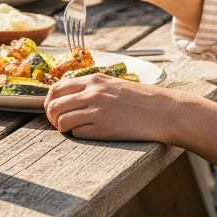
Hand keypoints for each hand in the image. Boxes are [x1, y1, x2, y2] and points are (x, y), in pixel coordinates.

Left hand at [44, 74, 185, 143]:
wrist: (166, 111)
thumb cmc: (141, 100)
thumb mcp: (113, 85)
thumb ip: (92, 87)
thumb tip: (69, 97)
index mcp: (94, 80)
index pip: (57, 88)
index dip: (50, 101)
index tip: (53, 109)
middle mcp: (92, 93)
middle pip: (54, 105)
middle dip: (51, 117)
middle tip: (58, 124)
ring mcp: (98, 111)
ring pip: (62, 121)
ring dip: (63, 128)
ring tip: (71, 130)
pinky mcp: (105, 128)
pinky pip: (78, 133)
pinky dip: (78, 136)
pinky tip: (89, 134)